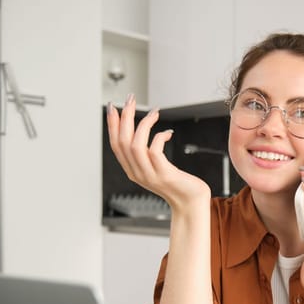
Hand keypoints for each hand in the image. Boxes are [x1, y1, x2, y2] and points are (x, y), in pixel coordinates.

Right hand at [106, 94, 210, 210]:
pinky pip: (154, 151)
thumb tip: (143, 128)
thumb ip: (146, 153)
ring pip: (135, 145)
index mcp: (131, 170)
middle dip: (125, 117)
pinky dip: (159, 137)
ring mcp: (149, 175)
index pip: (115, 144)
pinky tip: (167, 132)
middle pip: (123, 141)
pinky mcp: (164, 175)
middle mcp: (136, 173)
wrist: (191, 203)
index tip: (113, 107)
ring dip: (143, 124)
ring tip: (154, 113)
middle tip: (131, 100)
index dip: (112, 125)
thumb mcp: (155, 167)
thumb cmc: (177, 183)